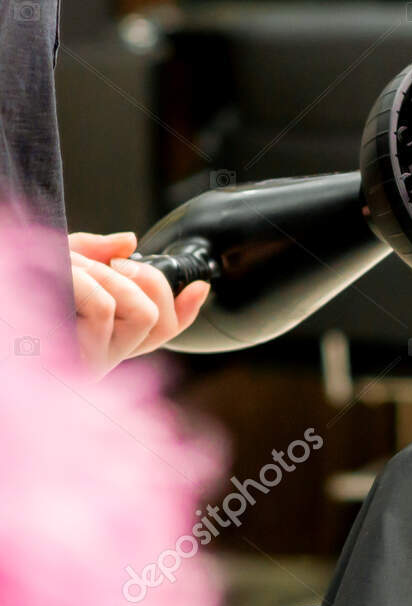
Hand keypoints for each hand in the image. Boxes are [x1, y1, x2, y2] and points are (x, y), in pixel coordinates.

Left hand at [69, 231, 210, 379]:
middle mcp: (103, 354)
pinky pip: (105, 307)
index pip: (156, 330)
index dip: (186, 310)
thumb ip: (95, 249)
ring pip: (144, 314)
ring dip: (111, 276)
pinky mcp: (78, 362)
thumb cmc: (8, 288)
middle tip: (111, 262)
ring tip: (72, 266)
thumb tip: (129, 242)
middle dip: (147, 277)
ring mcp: (94, 363)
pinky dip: (88, 278)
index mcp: (100, 336)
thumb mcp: (60, 260)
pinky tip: (62, 274)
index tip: (199, 287)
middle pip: (162, 321)